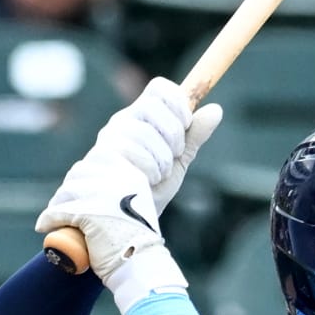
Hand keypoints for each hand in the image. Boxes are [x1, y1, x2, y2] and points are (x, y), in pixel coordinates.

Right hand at [34, 78, 221, 282]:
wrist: (124, 225)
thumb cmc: (149, 192)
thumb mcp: (177, 163)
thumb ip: (193, 137)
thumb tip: (215, 109)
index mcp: (140, 118)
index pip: (159, 88)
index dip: (177, 102)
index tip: (186, 125)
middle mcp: (120, 124)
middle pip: (153, 107)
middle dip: (172, 135)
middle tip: (171, 159)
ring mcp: (107, 141)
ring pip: (143, 133)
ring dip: (160, 161)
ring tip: (154, 177)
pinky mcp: (99, 158)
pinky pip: (131, 154)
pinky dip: (146, 172)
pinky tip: (141, 183)